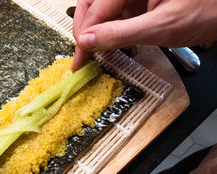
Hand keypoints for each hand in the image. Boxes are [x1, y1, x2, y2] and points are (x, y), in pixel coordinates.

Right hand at [72, 0, 216, 69]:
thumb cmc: (206, 11)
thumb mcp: (161, 27)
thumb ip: (120, 34)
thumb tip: (87, 42)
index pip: (97, 7)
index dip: (84, 34)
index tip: (79, 59)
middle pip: (93, 2)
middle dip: (85, 29)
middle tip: (83, 55)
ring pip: (102, 7)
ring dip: (95, 30)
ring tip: (94, 52)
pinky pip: (116, 12)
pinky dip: (109, 29)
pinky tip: (109, 43)